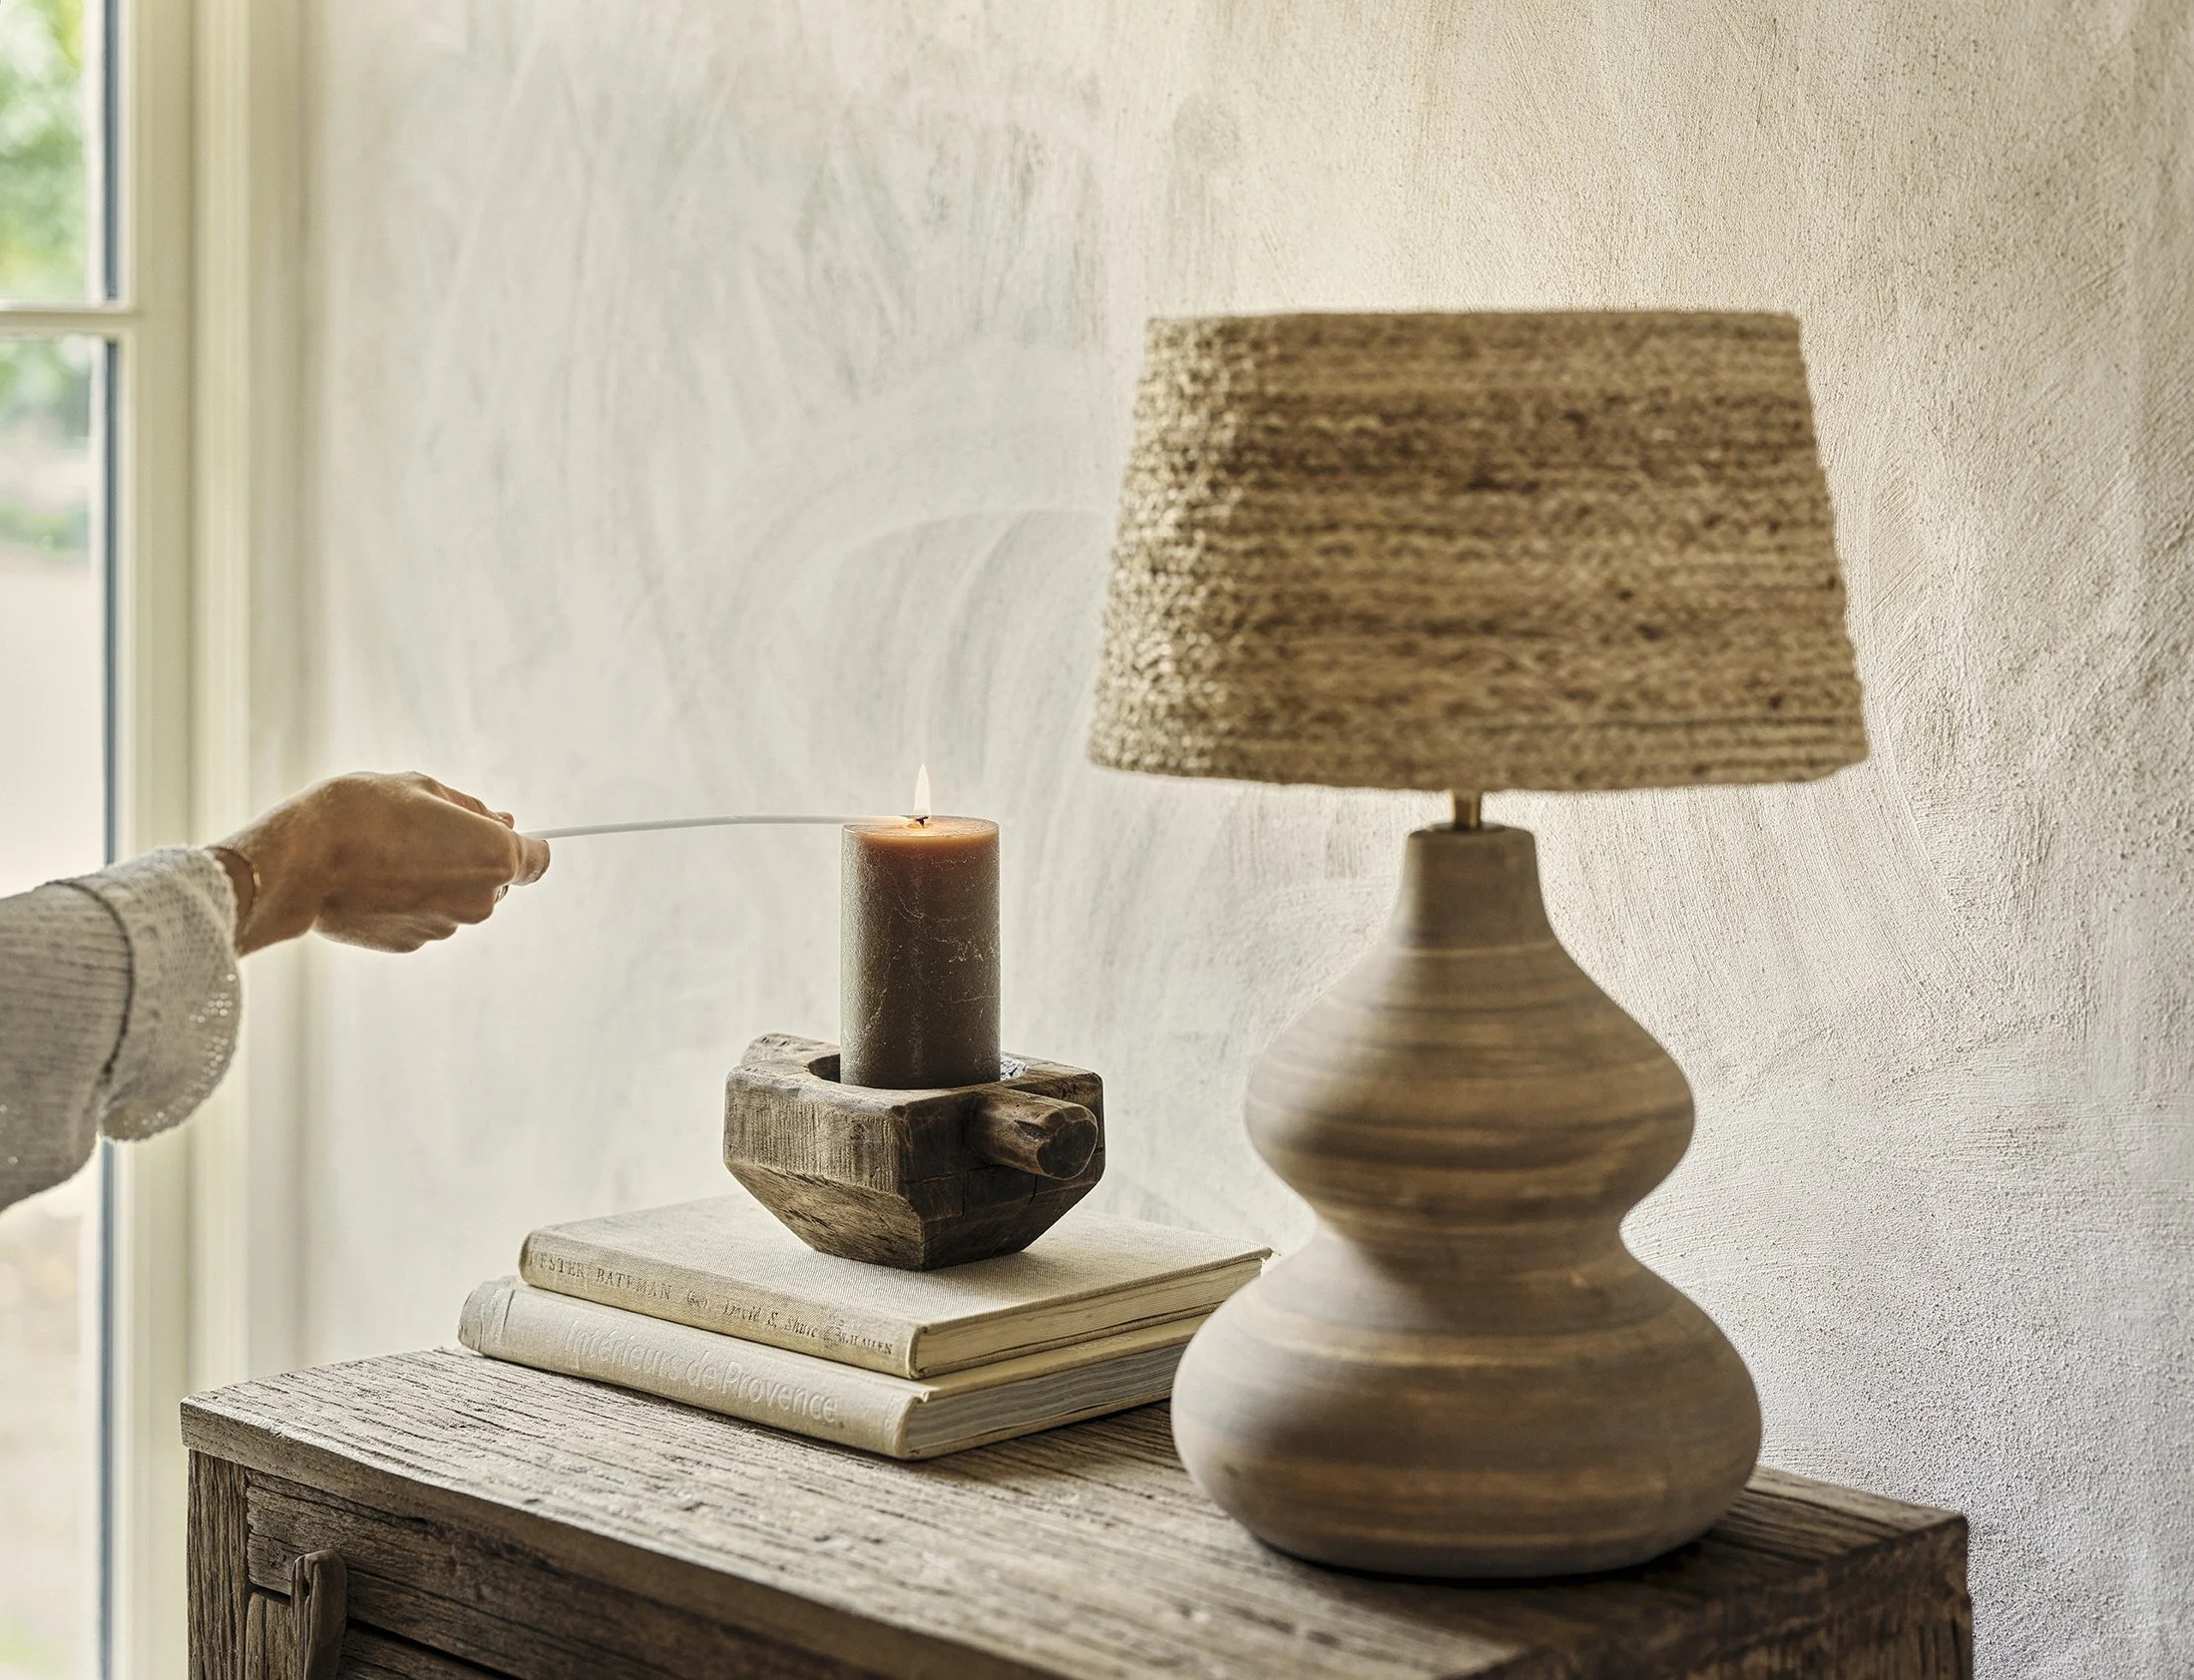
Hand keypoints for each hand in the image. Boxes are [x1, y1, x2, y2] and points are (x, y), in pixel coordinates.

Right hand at [209, 772, 550, 954]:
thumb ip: (471, 810)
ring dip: (437, 880)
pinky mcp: (411, 944)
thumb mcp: (422, 788)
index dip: (523, 844)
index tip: (501, 832)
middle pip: (495, 880)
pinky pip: (424, 917)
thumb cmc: (362, 813)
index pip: (537, 859)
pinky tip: (373, 881)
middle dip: (472, 858)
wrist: (301, 862)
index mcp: (494, 856)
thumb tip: (501, 821)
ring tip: (387, 854)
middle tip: (423, 832)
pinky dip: (409, 901)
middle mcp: (480, 900)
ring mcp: (446, 927)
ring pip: (457, 900)